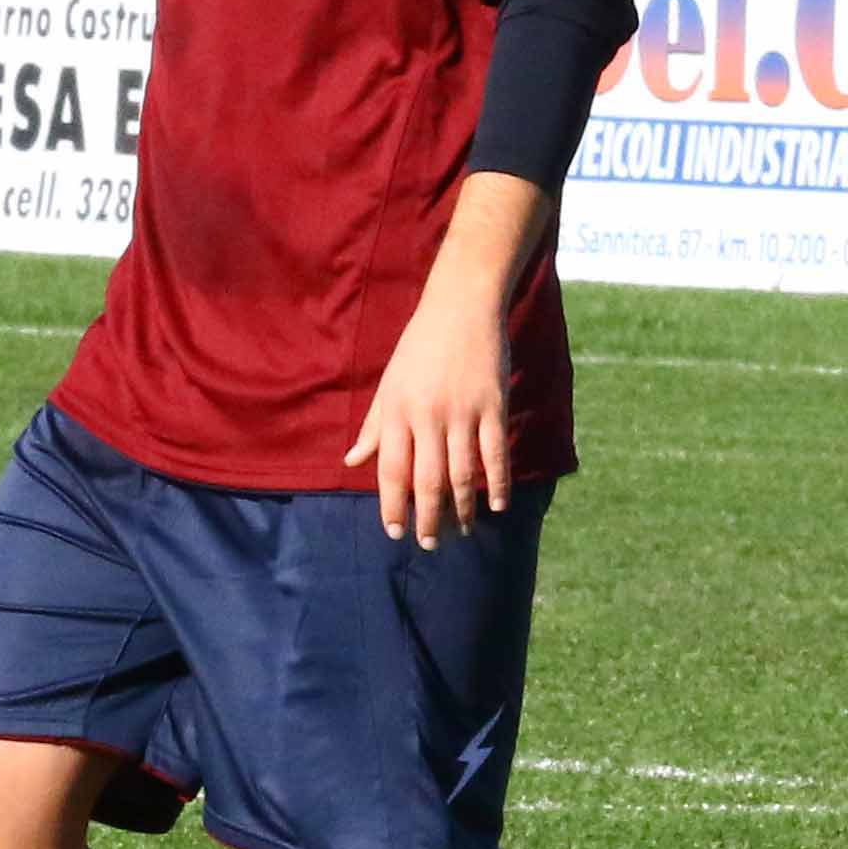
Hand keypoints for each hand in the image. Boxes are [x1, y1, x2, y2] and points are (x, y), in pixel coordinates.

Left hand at [344, 172, 551, 547]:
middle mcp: (427, 415)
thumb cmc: (419, 347)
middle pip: (427, 481)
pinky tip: (496, 505)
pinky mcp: (493, 406)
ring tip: (461, 531)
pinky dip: (497, 483)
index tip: (395, 532)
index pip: (390, 470)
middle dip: (428, 518)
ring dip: (462, 509)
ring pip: (462, 474)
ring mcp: (462, 412)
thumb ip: (372, 427)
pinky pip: (494, 454)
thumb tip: (350, 461)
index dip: (392, 506)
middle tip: (430, 543)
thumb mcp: (388, 384)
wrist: (461, 305)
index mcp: (396, 411)